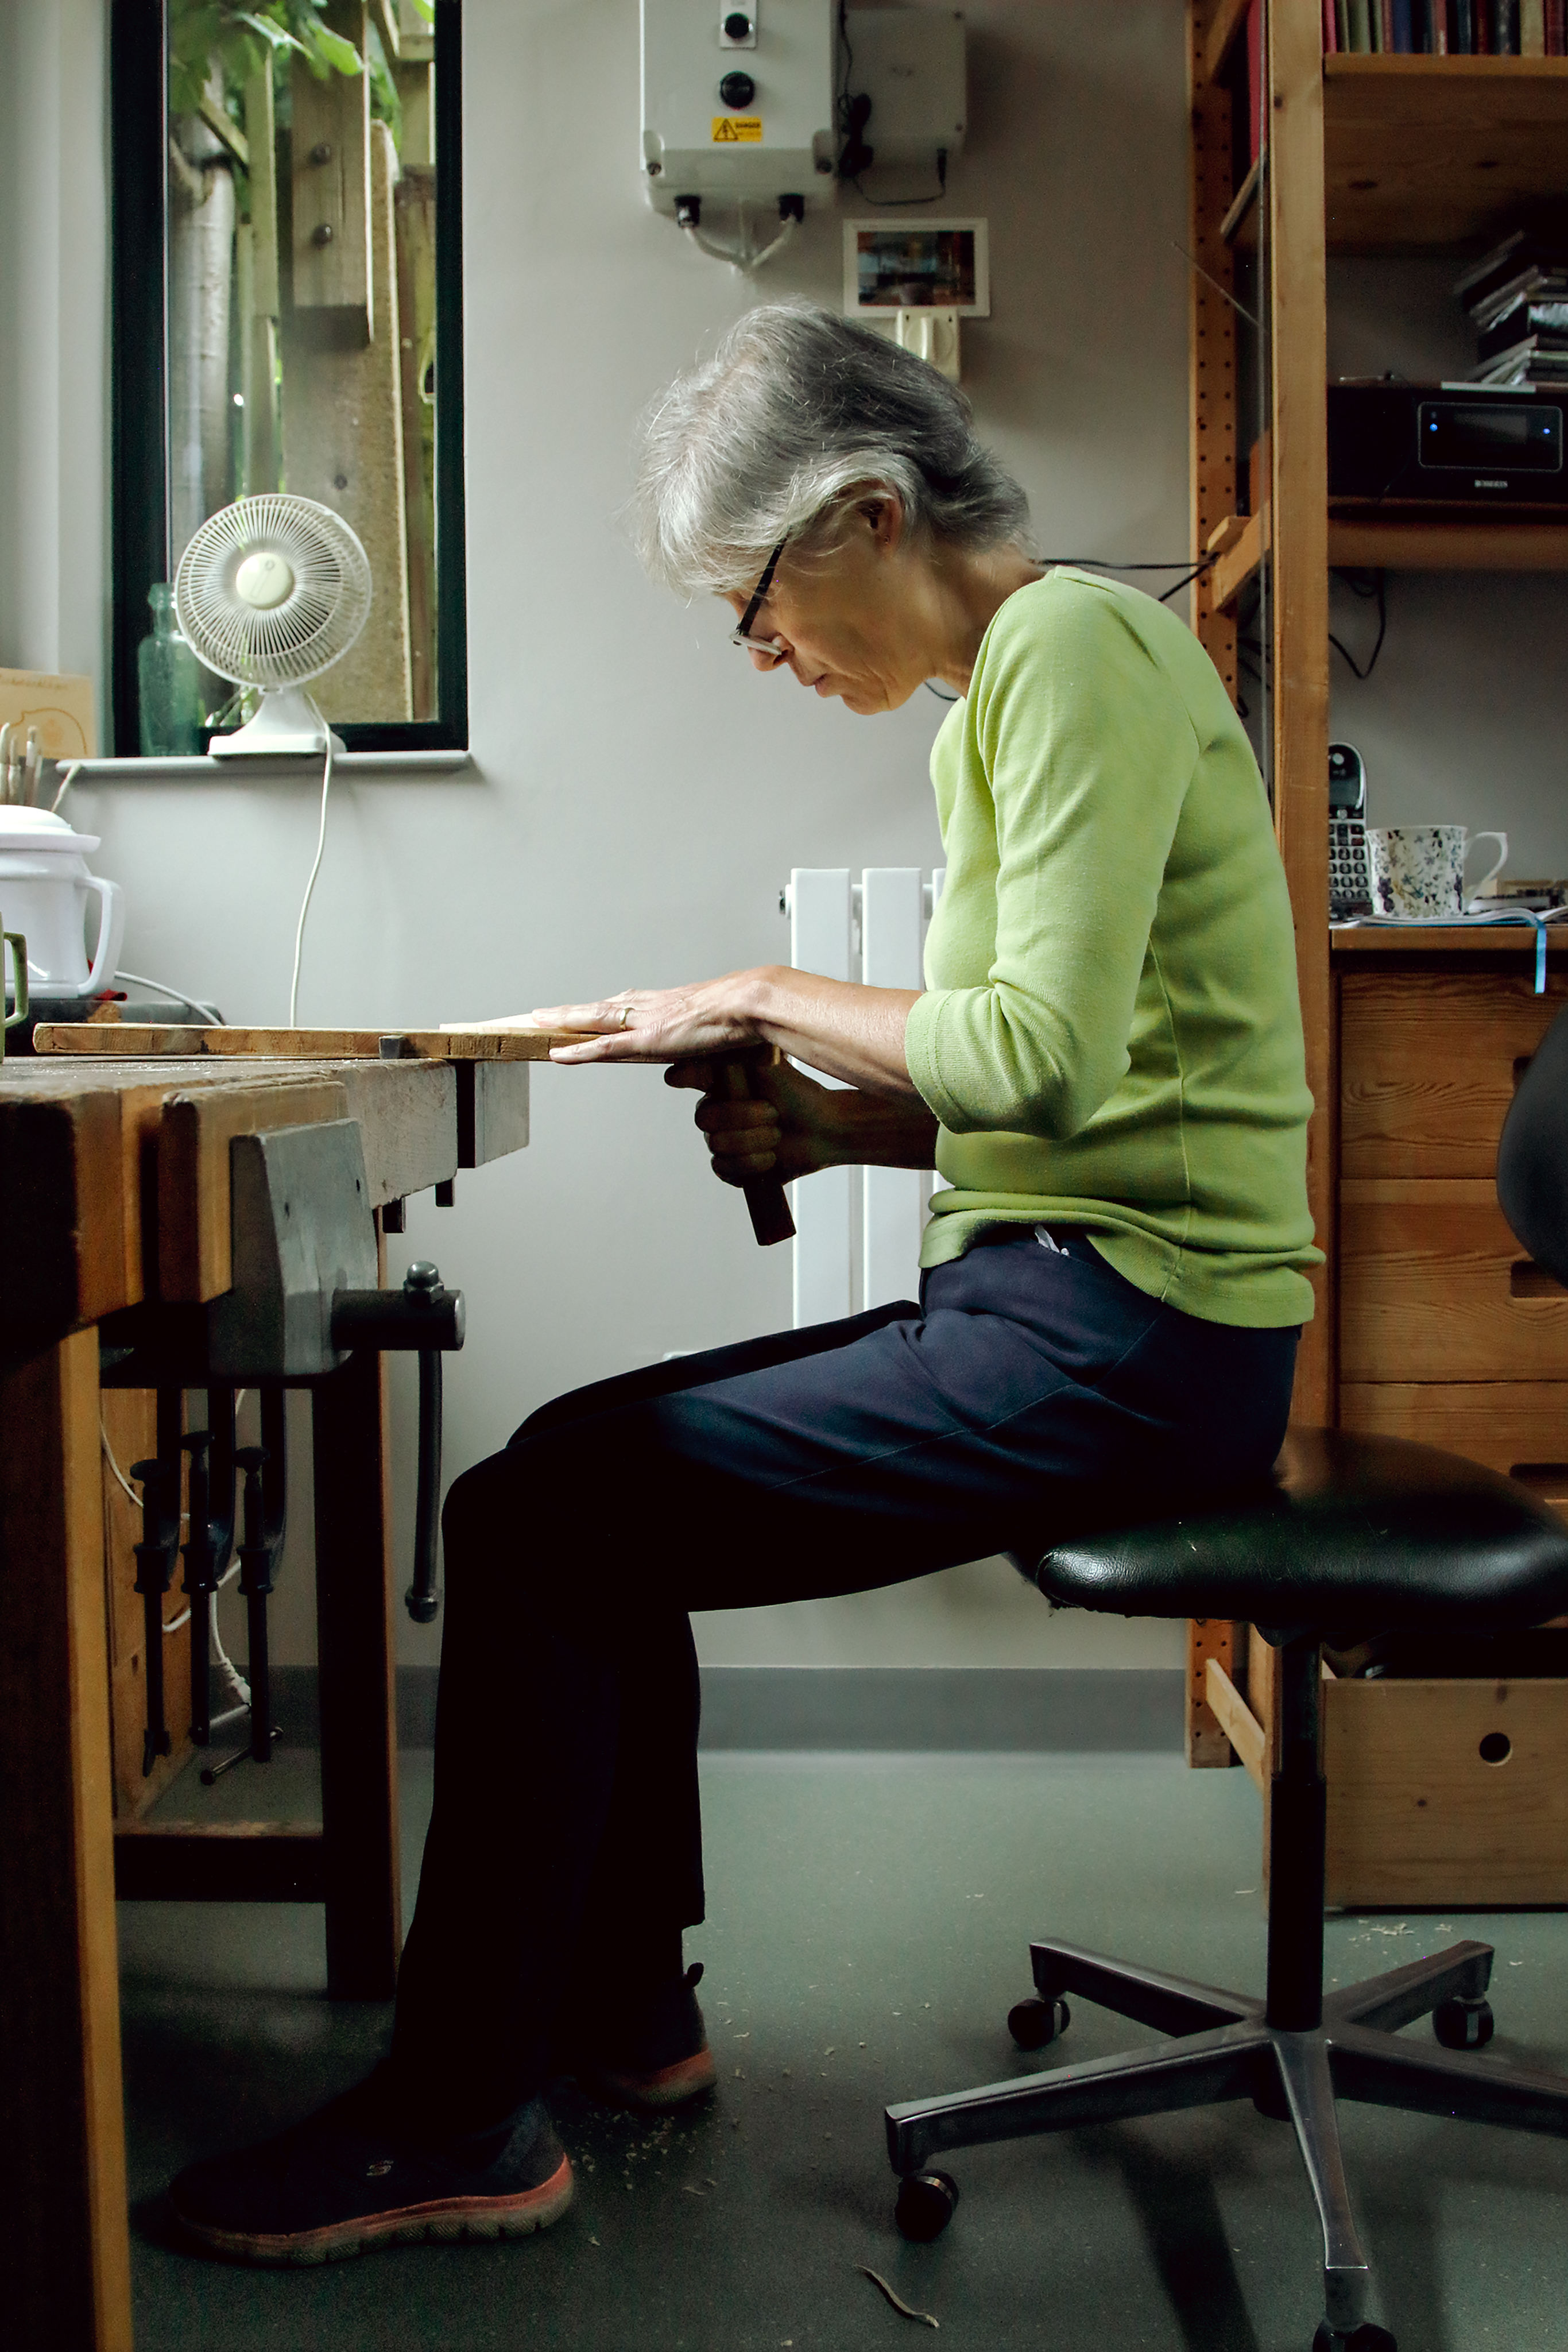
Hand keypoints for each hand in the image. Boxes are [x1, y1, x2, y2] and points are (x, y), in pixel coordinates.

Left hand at [529, 973, 763, 1063]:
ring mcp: (646, 1023)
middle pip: (599, 1008)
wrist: (753, 1004)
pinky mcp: (647, 1040)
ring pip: (593, 1020)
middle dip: (569, 1012)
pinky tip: (557, 1054)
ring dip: (562, 1022)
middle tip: (540, 1013)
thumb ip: (699, 1045)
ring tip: (534, 1022)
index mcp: (668, 1005)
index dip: (599, 1007)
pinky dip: (579, 1052)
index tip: (583, 1009)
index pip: (624, 1006)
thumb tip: (691, 1059)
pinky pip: (604, 1047)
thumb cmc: (747, 1016)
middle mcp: (650, 1008)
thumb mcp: (718, 1032)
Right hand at [665, 1055, 847, 1186]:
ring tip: (777, 1134)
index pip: (687, 1076)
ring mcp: (722, 1141)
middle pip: (704, 1118)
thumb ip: (734, 1055)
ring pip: (718, 1145)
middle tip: (773, 1113)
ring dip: (755, 1141)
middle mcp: (716, 1112)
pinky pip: (724, 1168)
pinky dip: (752, 1163)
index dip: (685, 1077)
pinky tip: (770, 1156)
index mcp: (719, 1084)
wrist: (823, 1128)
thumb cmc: (798, 1094)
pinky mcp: (732, 1168)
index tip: (679, 1077)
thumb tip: (704, 1042)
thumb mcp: (767, 1066)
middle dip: (745, 1117)